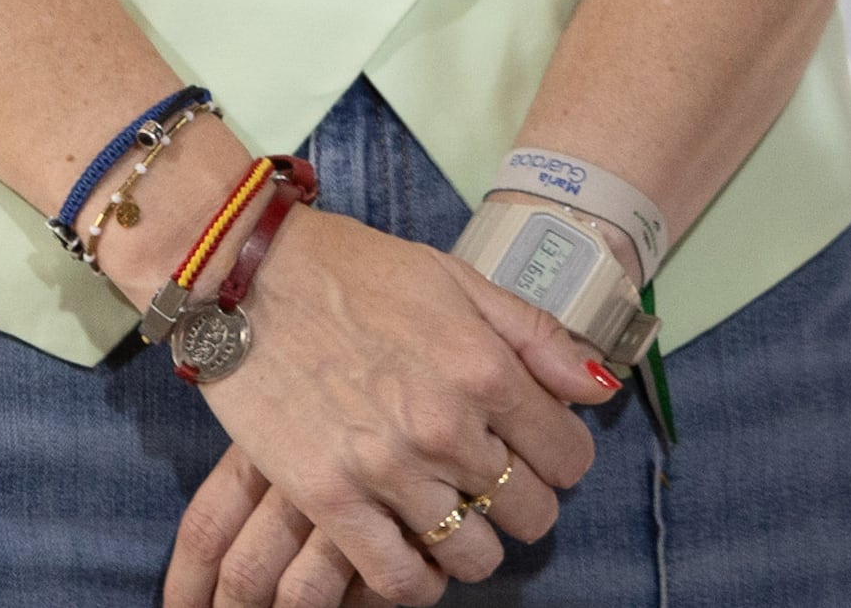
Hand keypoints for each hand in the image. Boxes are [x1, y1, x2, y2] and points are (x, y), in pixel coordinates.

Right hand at [157, 215, 612, 606]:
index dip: (562, 460)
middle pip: (526, 511)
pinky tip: (416, 555)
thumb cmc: (358, 272)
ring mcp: (386, 467)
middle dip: (522, 503)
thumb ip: (537, 337)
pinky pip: (397, 578)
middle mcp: (444, 424)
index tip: (540, 454)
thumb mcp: (460, 281)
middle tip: (494, 485)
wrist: (250, 277)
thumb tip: (600, 389)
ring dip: (474, 544)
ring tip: (455, 517)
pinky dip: (418, 581)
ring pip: (471, 553)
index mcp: (485, 366)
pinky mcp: (328, 498)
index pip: (567, 456)